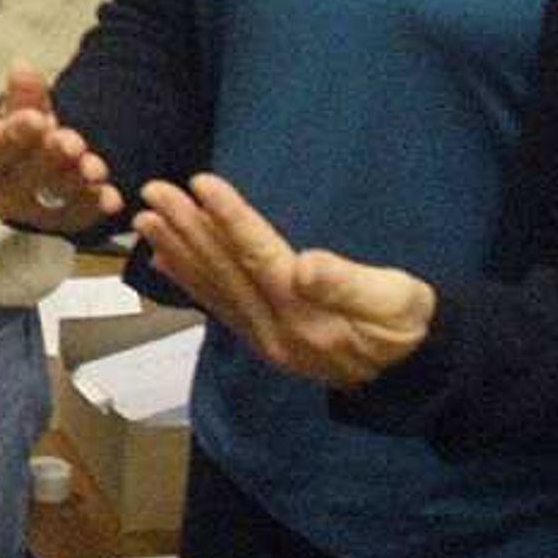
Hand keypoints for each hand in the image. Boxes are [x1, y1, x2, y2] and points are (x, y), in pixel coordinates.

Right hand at [0, 62, 120, 229]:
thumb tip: (22, 66)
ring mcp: (28, 214)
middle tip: (71, 143)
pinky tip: (111, 198)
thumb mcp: (21, 111)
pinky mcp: (58, 225)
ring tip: (95, 168)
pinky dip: (95, 207)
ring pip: (52, 201)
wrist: (37, 164)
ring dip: (76, 183)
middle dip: (48, 160)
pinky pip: (78, 219)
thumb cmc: (22, 136)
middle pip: (21, 181)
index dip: (10, 138)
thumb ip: (24, 93)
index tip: (36, 119)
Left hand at [133, 174, 435, 390]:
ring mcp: (264, 339)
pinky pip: (217, 306)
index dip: (231, 219)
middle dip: (187, 228)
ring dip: (178, 250)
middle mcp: (275, 330)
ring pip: (213, 288)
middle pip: (226, 272)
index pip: (260, 259)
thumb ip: (348, 285)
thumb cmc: (409, 325)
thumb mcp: (396, 301)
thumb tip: (304, 265)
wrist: (412, 375)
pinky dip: (188, 280)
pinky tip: (165, 258)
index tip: (200, 183)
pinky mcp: (261, 340)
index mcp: (308, 316)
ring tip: (145, 219)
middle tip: (153, 190)